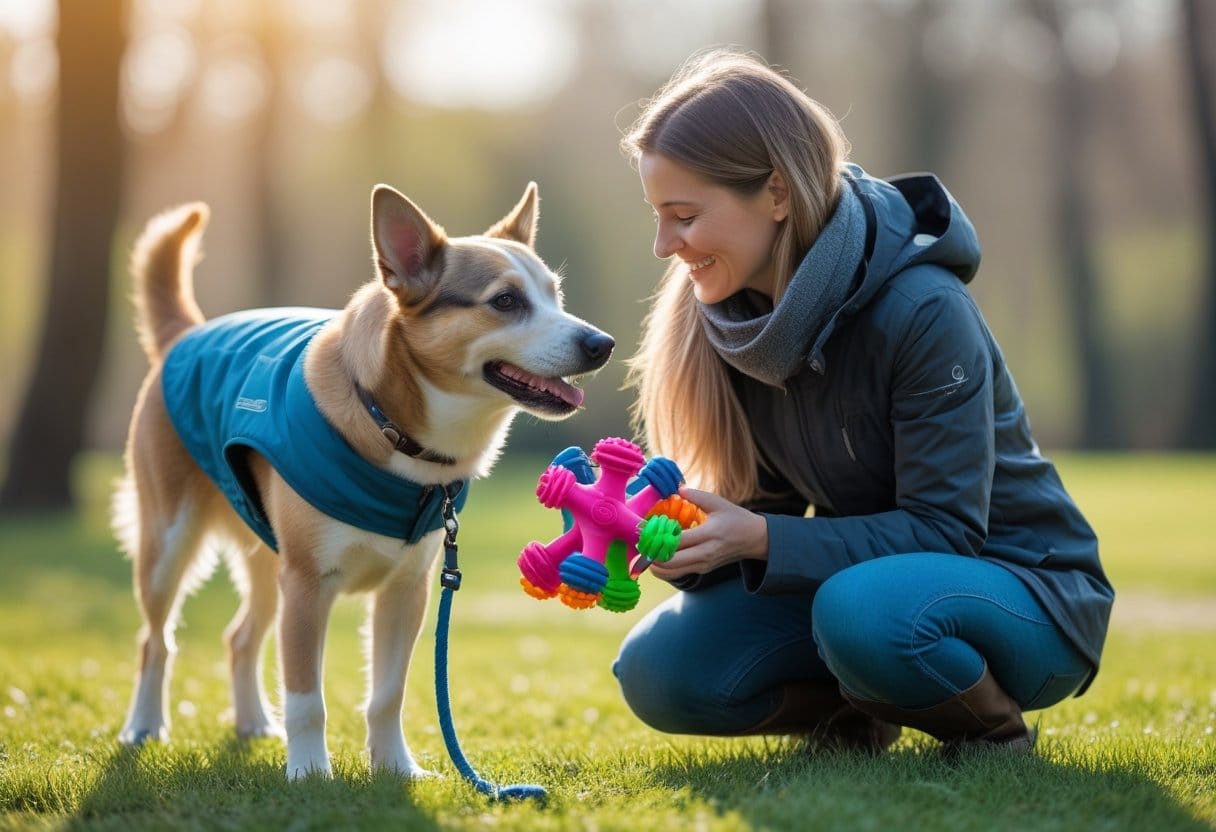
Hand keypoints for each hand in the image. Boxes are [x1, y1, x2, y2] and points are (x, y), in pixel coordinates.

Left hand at [647, 487, 767, 580]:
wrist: (754, 539)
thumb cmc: (735, 518)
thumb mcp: (719, 503)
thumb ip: (697, 496)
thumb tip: (677, 489)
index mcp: (708, 534)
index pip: (677, 541)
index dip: (658, 538)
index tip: (645, 530)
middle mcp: (705, 553)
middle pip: (670, 562)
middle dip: (651, 555)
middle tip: (641, 544)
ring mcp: (703, 564)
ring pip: (671, 572)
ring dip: (655, 565)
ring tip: (645, 552)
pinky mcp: (702, 570)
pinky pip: (677, 574)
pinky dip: (663, 569)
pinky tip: (656, 558)